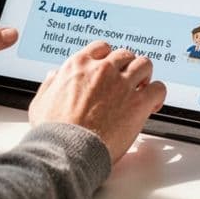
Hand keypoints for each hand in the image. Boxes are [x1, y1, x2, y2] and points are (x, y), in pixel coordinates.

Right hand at [28, 41, 166, 162]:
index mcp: (79, 65)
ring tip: (143, 88)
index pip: (101, 48)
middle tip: (127, 81)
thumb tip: (54, 75)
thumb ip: (49, 85)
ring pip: (144, 65)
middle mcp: (103, 69)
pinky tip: (153, 104)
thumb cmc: (53, 131)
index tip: (110, 69)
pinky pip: (158, 88)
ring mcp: (122, 84)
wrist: (67, 150)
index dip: (108, 58)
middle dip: (127, 67)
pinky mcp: (138, 102)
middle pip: (125, 55)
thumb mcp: (41, 102)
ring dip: (145, 75)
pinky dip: (158, 94)